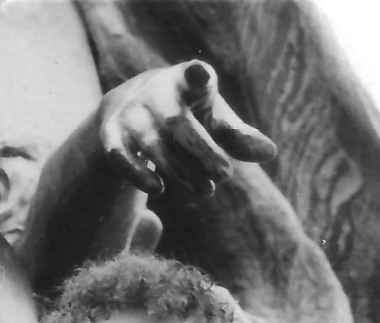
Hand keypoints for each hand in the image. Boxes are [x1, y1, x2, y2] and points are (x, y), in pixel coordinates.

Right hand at [98, 61, 276, 196]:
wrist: (131, 108)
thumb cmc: (186, 113)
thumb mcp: (213, 119)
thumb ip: (238, 136)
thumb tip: (269, 154)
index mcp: (185, 79)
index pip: (193, 75)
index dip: (197, 76)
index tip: (200, 75)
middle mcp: (153, 93)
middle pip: (177, 123)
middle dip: (202, 151)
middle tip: (225, 175)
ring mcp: (129, 113)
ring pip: (153, 145)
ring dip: (179, 170)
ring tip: (205, 190)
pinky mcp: (110, 135)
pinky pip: (121, 157)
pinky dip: (138, 175)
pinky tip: (159, 190)